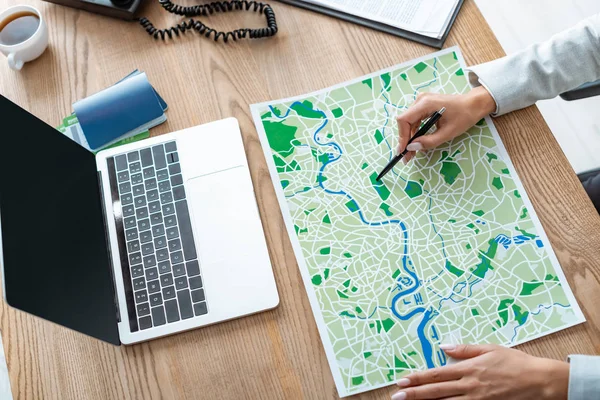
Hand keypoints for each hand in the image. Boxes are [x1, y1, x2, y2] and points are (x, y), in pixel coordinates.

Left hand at [391, 344, 568, 399]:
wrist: (539, 381)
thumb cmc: (515, 362)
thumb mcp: (489, 349)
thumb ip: (464, 350)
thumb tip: (443, 347)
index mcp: (469, 369)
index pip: (437, 374)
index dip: (418, 378)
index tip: (402, 380)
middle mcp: (470, 385)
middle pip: (436, 391)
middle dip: (415, 394)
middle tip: (397, 396)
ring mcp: (477, 399)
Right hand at [397, 86, 496, 162]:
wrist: (474, 104)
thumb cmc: (464, 116)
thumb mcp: (448, 133)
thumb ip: (429, 141)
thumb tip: (412, 148)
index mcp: (426, 104)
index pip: (404, 120)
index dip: (402, 136)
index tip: (403, 151)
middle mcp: (421, 100)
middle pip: (405, 121)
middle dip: (405, 139)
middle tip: (407, 156)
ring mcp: (422, 101)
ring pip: (409, 122)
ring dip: (409, 137)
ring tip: (411, 152)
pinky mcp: (424, 105)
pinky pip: (414, 119)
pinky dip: (415, 131)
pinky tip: (416, 142)